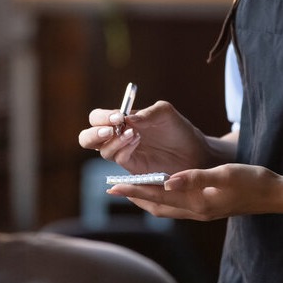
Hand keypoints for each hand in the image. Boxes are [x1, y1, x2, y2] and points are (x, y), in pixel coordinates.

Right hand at [78, 100, 212, 174]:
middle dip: (93, 134)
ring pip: (103, 151)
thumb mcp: (165, 113)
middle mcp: (118, 138)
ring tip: (134, 134)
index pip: (97, 118)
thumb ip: (147, 113)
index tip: (118, 117)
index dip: (102, 117)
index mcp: (122, 121)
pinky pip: (119, 160)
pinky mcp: (133, 169)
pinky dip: (124, 150)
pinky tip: (137, 141)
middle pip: (88, 138)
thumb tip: (126, 118)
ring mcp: (124, 154)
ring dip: (114, 141)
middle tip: (110, 129)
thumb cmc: (179, 130)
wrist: (195, 153)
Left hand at [106, 163, 281, 220]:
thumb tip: (167, 180)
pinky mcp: (207, 205)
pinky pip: (177, 204)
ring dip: (147, 197)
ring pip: (166, 207)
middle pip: (157, 206)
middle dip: (135, 197)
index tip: (115, 186)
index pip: (159, 197)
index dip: (136, 191)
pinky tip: (162, 185)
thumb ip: (196, 178)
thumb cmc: (252, 181)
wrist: (273, 194)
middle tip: (114, 188)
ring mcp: (202, 210)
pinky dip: (163, 196)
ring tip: (131, 187)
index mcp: (198, 203)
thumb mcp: (225, 174)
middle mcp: (196, 210)